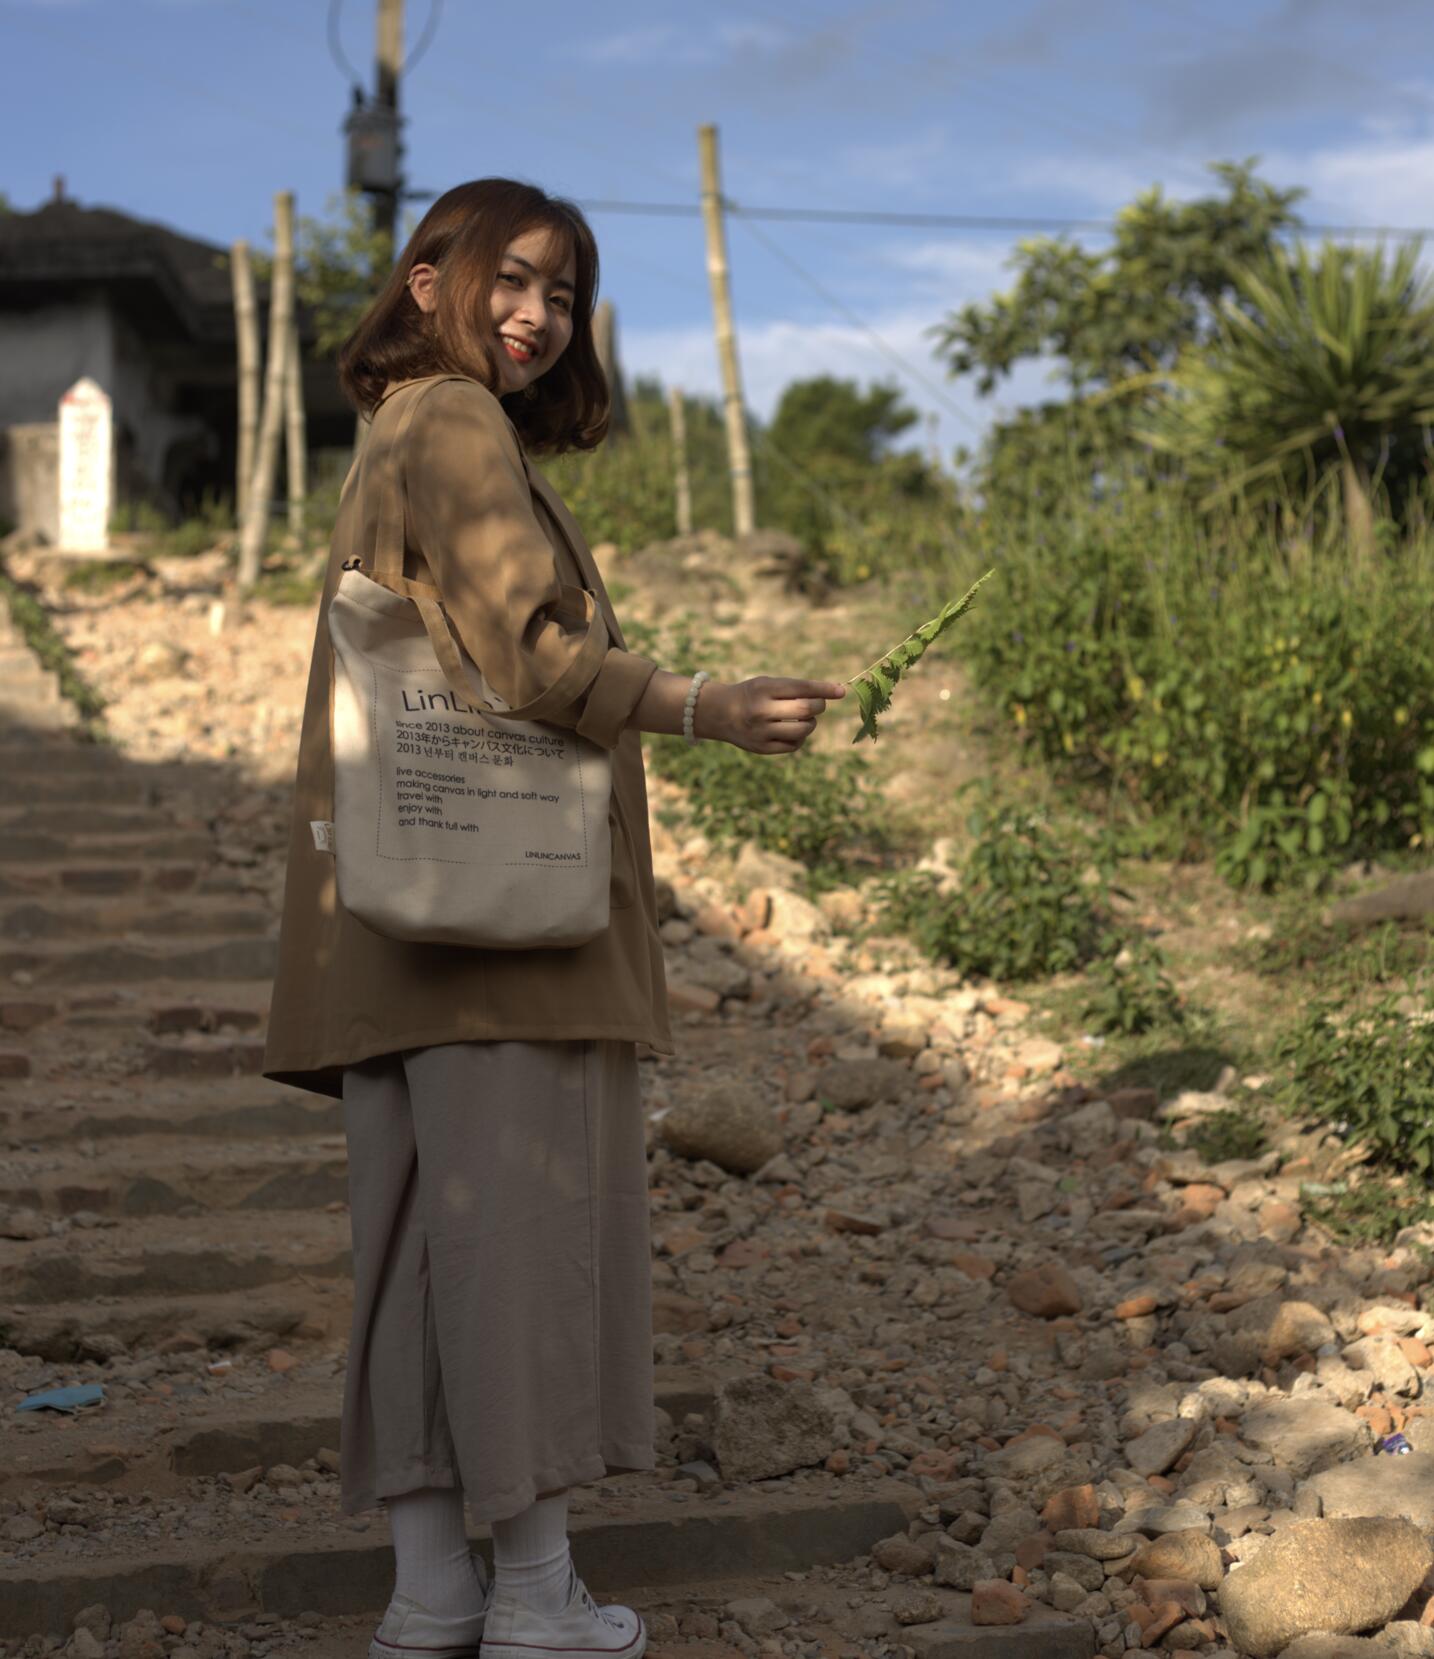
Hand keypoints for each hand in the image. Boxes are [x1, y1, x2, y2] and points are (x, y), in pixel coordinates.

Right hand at [696, 676, 846, 753]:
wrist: (720, 712)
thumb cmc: (753, 694)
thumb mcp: (768, 684)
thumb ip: (797, 688)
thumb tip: (835, 693)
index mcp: (764, 689)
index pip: (801, 688)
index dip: (824, 689)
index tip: (841, 691)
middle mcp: (761, 710)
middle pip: (805, 710)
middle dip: (818, 706)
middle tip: (817, 704)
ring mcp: (761, 732)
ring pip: (802, 730)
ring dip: (811, 723)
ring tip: (804, 718)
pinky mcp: (762, 748)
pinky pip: (793, 745)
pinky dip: (800, 738)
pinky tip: (792, 731)